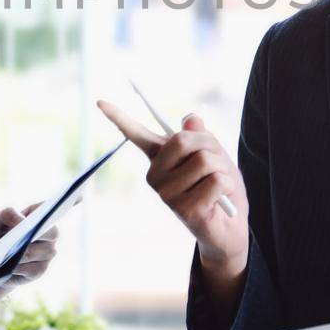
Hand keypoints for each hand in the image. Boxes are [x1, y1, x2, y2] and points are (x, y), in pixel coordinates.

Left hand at [0, 202, 57, 287]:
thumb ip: (7, 214)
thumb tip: (20, 221)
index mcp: (42, 216)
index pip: (51, 211)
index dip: (45, 214)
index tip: (34, 217)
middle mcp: (50, 234)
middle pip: (51, 233)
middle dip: (35, 235)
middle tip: (19, 237)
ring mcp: (48, 253)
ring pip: (38, 252)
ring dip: (22, 254)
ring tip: (8, 254)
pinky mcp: (40, 270)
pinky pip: (33, 269)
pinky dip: (20, 268)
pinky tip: (11, 267)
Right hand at [96, 100, 248, 271]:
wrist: (229, 227)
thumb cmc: (220, 188)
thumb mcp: (214, 154)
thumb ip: (202, 136)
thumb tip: (191, 118)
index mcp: (159, 158)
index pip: (136, 134)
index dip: (118, 116)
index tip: (100, 102)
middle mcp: (155, 176)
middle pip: (183, 140)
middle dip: (211, 147)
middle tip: (217, 165)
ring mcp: (166, 194)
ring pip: (205, 160)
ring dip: (223, 169)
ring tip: (219, 188)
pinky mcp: (183, 210)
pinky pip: (216, 180)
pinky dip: (228, 186)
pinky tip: (221, 201)